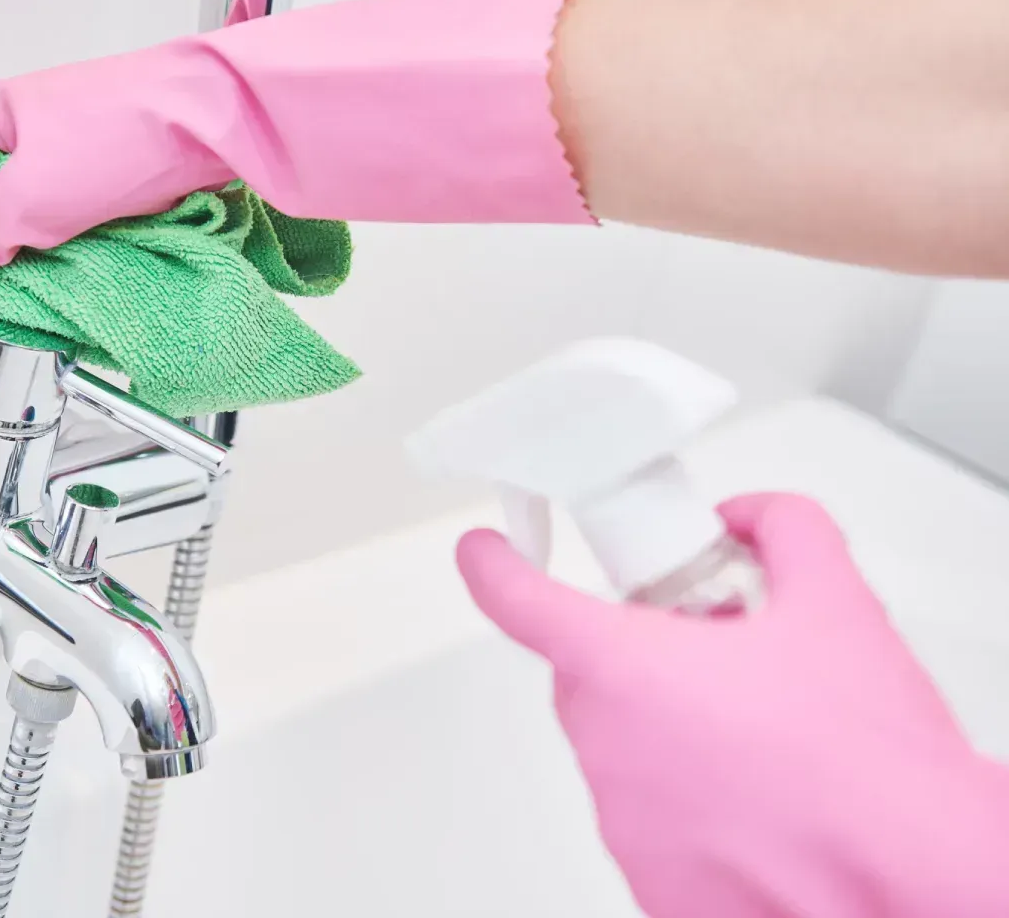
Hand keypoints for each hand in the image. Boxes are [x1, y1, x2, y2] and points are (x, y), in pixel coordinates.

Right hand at [0, 0, 594, 290]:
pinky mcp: (109, 198)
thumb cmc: (126, 134)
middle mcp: (24, 139)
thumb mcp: (26, 198)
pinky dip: (57, 268)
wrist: (224, 128)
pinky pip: (66, 241)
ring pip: (23, 233)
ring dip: (17, 270)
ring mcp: (69, 169)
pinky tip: (47, 299)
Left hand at [457, 493, 1008, 917]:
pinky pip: (657, 819)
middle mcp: (606, 747)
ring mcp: (623, 822)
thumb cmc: (869, 759)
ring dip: (677, 734)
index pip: (520, 600)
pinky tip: (767, 803)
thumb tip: (750, 518)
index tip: (483, 551)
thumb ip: (783, 529)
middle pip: (594, 676)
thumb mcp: (835, 601)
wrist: (916, 875)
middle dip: (644, 657)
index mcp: (623, 668)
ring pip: (629, 750)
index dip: (495, 567)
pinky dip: (698, 806)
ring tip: (770, 743)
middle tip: (722, 660)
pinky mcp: (652, 884)